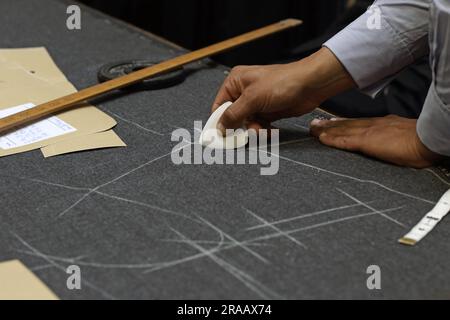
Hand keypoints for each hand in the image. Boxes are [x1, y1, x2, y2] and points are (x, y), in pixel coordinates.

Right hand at [212, 48, 355, 132]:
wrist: (310, 85)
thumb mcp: (252, 99)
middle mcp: (244, 91)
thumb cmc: (282, 83)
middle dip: (240, 127)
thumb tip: (219, 127)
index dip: (220, 120)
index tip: (221, 135)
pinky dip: (263, 131)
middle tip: (247, 134)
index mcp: (236, 81)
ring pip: (247, 124)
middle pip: (233, 117)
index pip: (219, 104)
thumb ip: (233, 114)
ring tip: (262, 131)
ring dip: (254, 130)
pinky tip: (271, 131)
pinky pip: (259, 125)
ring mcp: (257, 102)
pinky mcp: (268, 111)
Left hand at [310, 115, 441, 167]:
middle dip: (329, 125)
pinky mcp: (367, 142)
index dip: (342, 123)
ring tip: (312, 129)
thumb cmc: (421, 140)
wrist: (427, 140)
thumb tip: (390, 141)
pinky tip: (321, 139)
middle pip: (346, 125)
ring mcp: (369, 132)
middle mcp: (373, 125)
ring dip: (325, 130)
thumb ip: (393, 136)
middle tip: (314, 124)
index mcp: (382, 124)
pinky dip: (332, 140)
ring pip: (341, 130)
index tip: (331, 123)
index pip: (358, 123)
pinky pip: (345, 141)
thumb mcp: (404, 134)